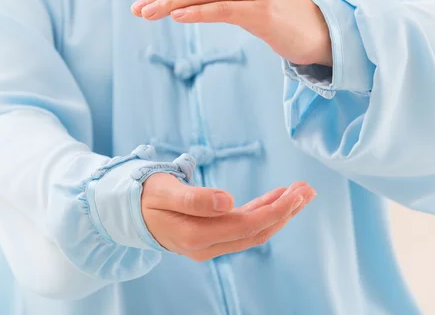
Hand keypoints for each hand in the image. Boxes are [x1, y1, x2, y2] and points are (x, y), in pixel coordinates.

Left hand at [132, 0, 331, 65]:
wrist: (311, 29)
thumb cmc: (269, 12)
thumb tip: (172, 2)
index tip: (142, 1)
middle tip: (138, 9)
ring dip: (172, 3)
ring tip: (149, 14)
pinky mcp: (262, 11)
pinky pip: (222, 9)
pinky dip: (196, 12)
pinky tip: (177, 17)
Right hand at [141, 174, 315, 260]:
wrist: (127, 211)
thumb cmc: (145, 196)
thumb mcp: (165, 192)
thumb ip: (195, 199)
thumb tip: (227, 201)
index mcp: (197, 235)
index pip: (246, 225)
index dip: (274, 211)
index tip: (296, 194)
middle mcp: (207, 245)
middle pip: (256, 231)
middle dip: (285, 211)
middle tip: (307, 189)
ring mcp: (210, 243)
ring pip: (253, 230)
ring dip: (279, 212)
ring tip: (300, 192)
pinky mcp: (211, 236)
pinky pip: (243, 226)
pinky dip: (263, 211)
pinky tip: (277, 198)